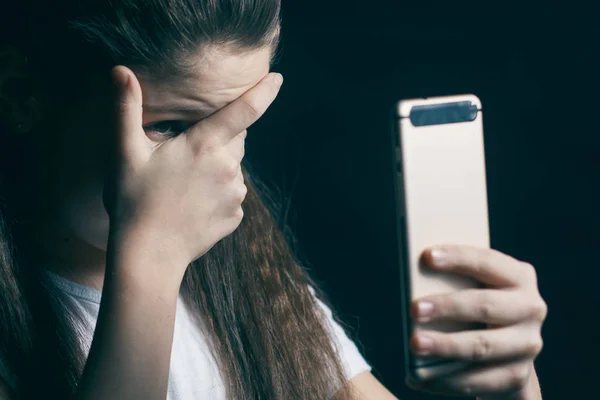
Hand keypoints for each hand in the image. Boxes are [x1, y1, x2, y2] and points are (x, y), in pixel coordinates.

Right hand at [104, 66, 282, 279]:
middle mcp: (228, 168)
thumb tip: (121, 71)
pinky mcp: (236, 216)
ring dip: (217, 167)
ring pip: (233, 168)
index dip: (263, 91)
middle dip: (218, 137)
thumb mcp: (124, 153)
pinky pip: (231, 194)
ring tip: (184, 184)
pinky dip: (218, 193)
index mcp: (205, 146)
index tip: (277, 78)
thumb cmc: (133, 202)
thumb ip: (125, 108)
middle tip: (185, 154)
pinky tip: (193, 204)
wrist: (148, 256)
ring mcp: (235, 194)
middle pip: (235, 139)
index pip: (244, 111)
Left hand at [407, 245, 546, 398]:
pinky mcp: (517, 374)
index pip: (488, 262)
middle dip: (448, 306)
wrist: (507, 348)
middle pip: (485, 306)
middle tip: (415, 309)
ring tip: (415, 344)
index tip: (427, 256)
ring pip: (482, 346)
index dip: (458, 257)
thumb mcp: (475, 286)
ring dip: (446, 346)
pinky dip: (445, 379)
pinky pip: (479, 380)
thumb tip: (413, 280)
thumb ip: (454, 280)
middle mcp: (530, 308)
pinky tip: (417, 376)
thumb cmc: (477, 305)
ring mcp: (527, 343)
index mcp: (519, 276)